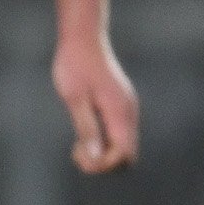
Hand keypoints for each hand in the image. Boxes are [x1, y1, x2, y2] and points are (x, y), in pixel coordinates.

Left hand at [55, 32, 139, 174]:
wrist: (83, 40)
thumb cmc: (75, 66)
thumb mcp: (75, 99)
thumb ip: (86, 128)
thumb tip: (94, 157)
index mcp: (120, 113)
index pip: (123, 154)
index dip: (103, 164)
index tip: (78, 153)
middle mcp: (128, 114)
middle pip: (127, 156)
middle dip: (103, 162)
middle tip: (77, 151)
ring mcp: (126, 110)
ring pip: (122, 147)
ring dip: (101, 153)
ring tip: (77, 144)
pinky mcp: (119, 107)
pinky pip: (117, 135)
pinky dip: (102, 142)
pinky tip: (84, 134)